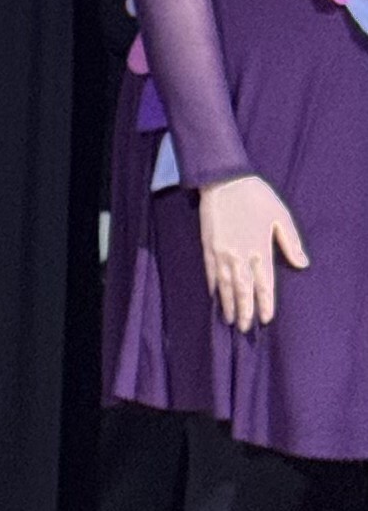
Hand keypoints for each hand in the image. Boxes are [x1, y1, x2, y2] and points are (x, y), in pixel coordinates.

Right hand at [198, 172, 307, 333]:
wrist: (223, 181)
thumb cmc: (256, 196)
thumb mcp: (280, 215)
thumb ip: (290, 242)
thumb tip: (303, 264)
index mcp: (260, 249)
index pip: (264, 284)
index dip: (265, 303)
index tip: (266, 318)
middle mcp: (240, 256)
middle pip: (243, 290)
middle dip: (245, 311)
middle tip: (246, 328)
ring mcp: (221, 253)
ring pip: (225, 286)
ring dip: (229, 305)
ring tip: (231, 320)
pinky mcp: (208, 248)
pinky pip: (210, 274)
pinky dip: (213, 288)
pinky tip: (215, 298)